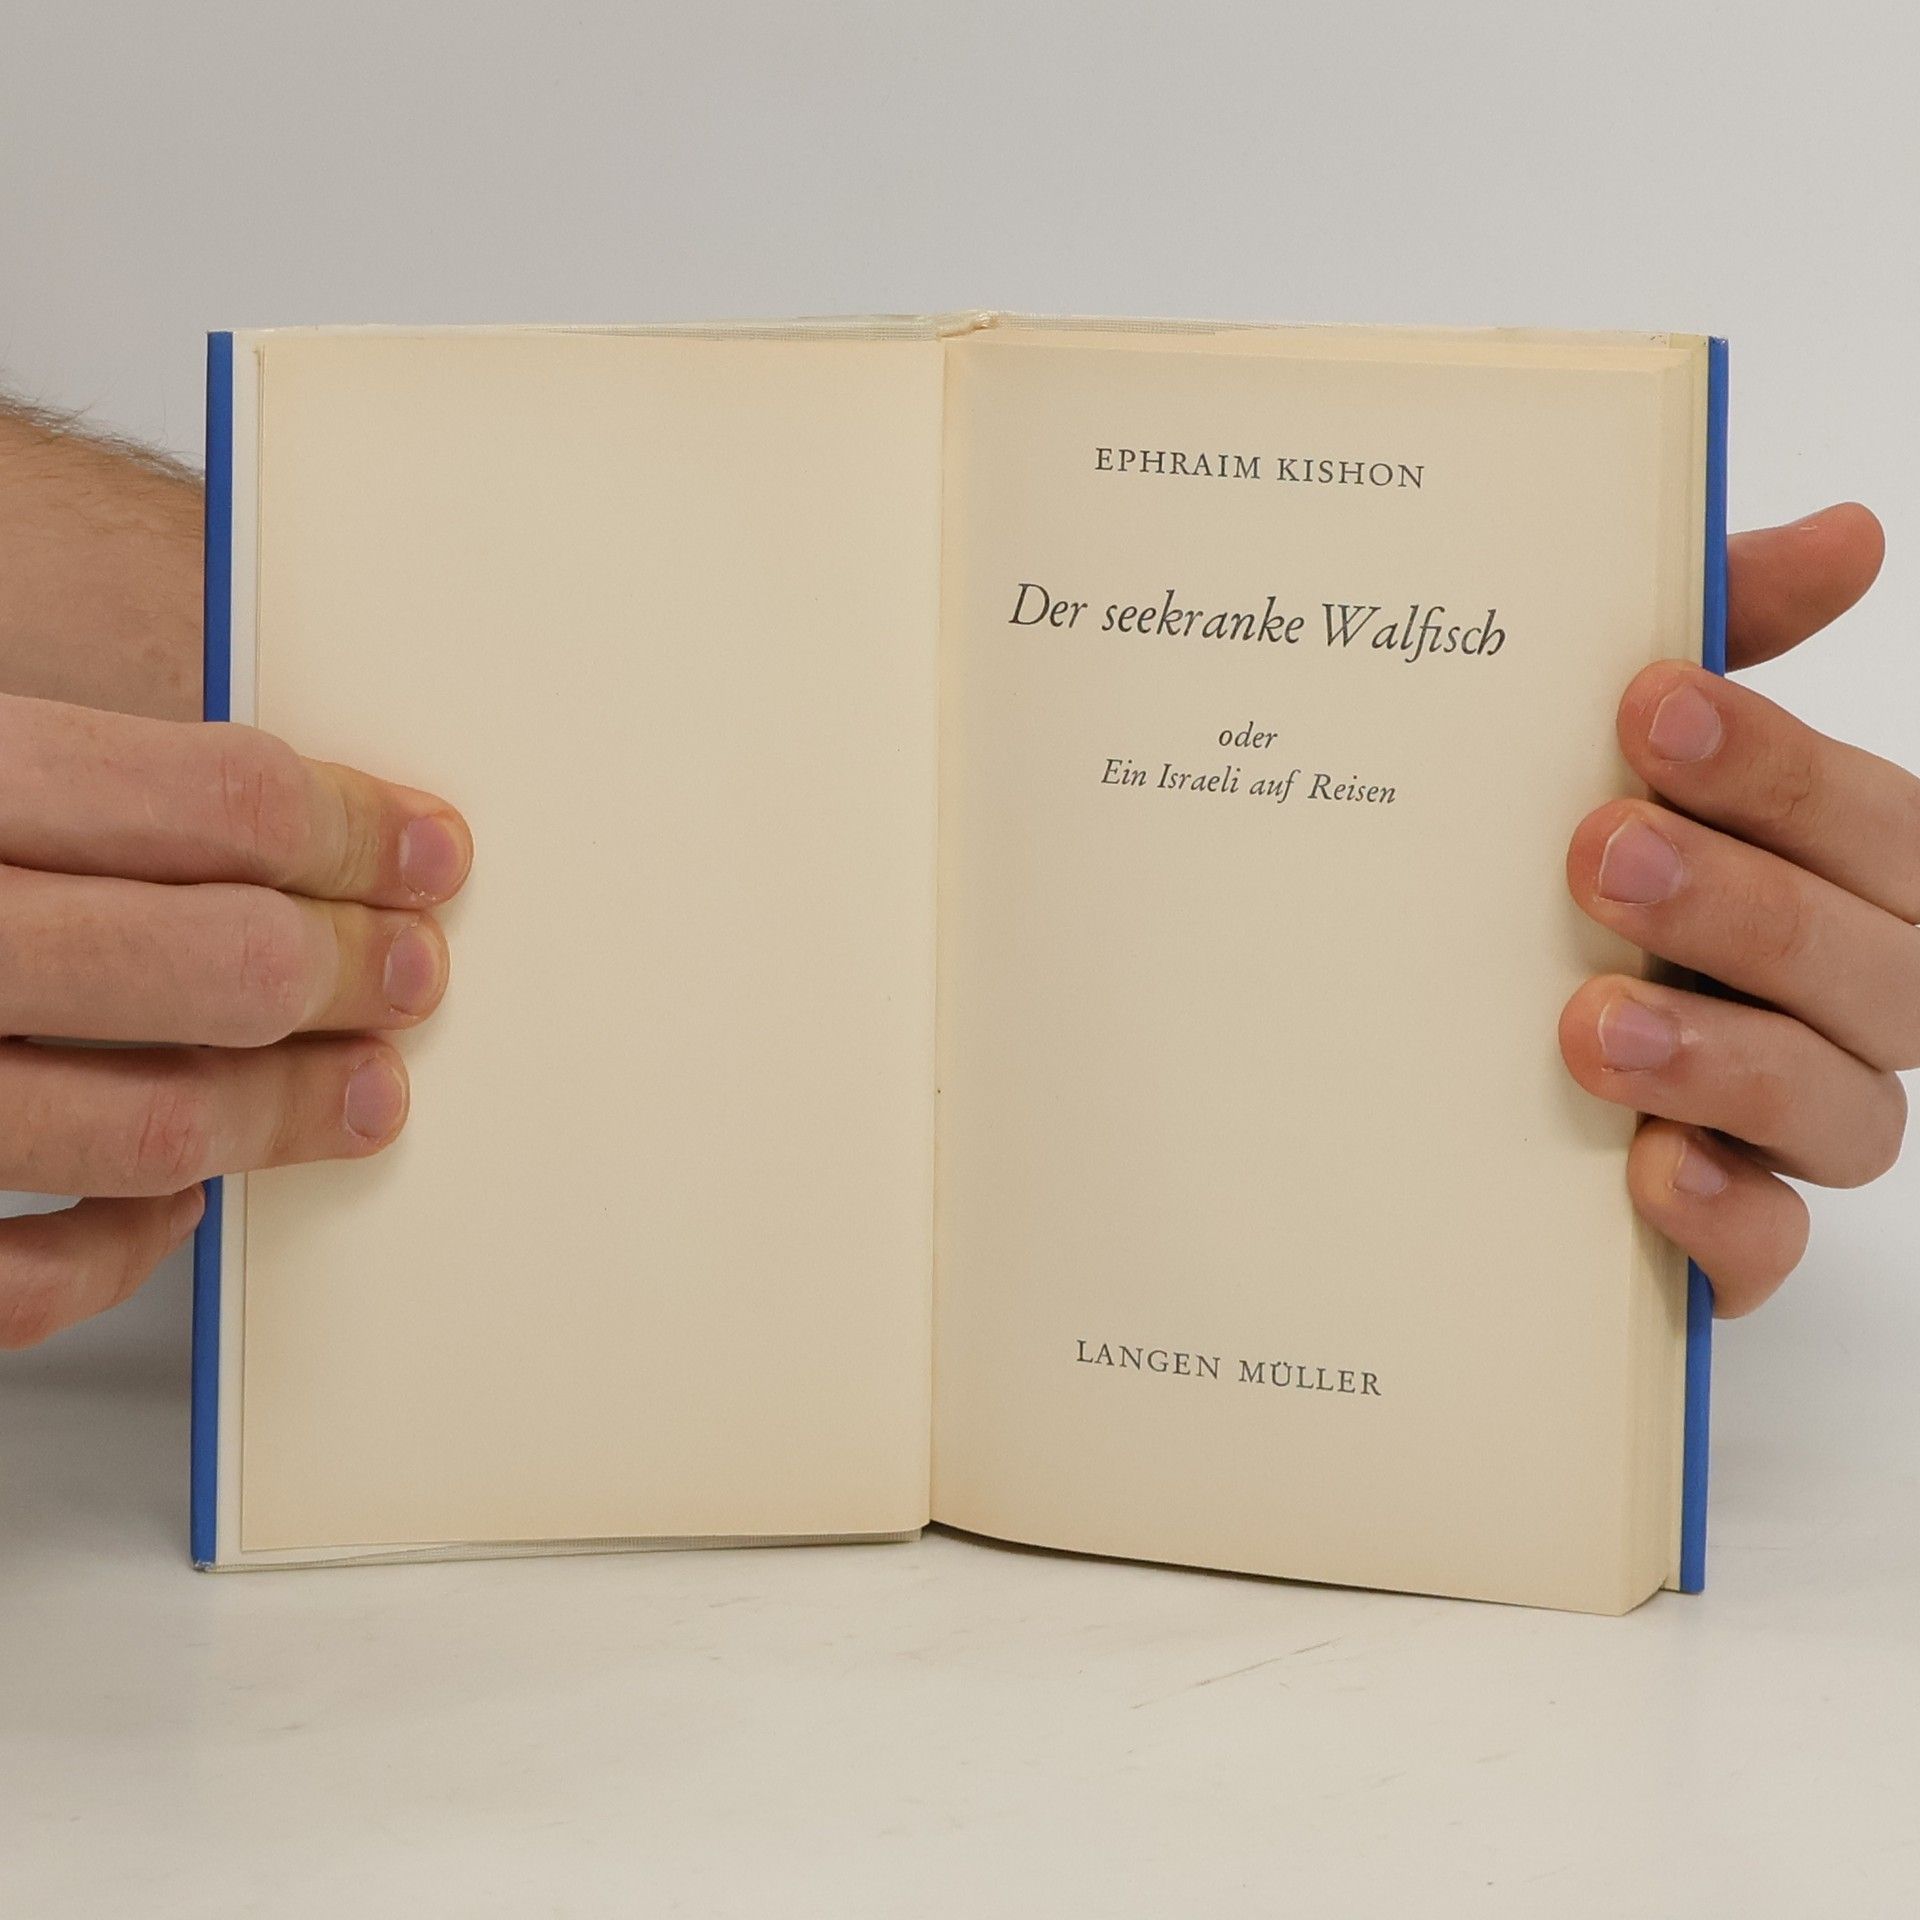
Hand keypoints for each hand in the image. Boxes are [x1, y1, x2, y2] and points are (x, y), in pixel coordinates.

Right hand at [0, 694, 470, 1346]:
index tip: (431, 855)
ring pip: (149, 1127)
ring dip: (286, 1115)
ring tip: (368, 1096)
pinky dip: (124, 1247)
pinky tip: (177, 1201)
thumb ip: (83, 779)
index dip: (358, 832)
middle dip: (354, 972)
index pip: (216, 801)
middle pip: (218, 963)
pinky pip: (29, 1274)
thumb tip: (291, 808)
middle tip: (418, 976)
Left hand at [1561, 503, 1901, 1314]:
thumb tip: (1852, 531)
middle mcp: (1831, 1005)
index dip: (1784, 770)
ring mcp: (1780, 1128)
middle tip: (1596, 852)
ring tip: (1589, 1021)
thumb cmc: (1553, 875)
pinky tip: (1643, 1169)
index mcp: (1827, 879)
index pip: (1881, 828)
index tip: (1647, 706)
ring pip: (1846, 1111)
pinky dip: (1724, 1214)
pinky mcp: (1721, 1236)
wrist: (1409, 1049)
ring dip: (1726, 1057)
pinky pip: (1771, 1249)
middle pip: (1882, 969)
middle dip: (1747, 905)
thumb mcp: (1607, 749)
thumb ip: (1720, 641)